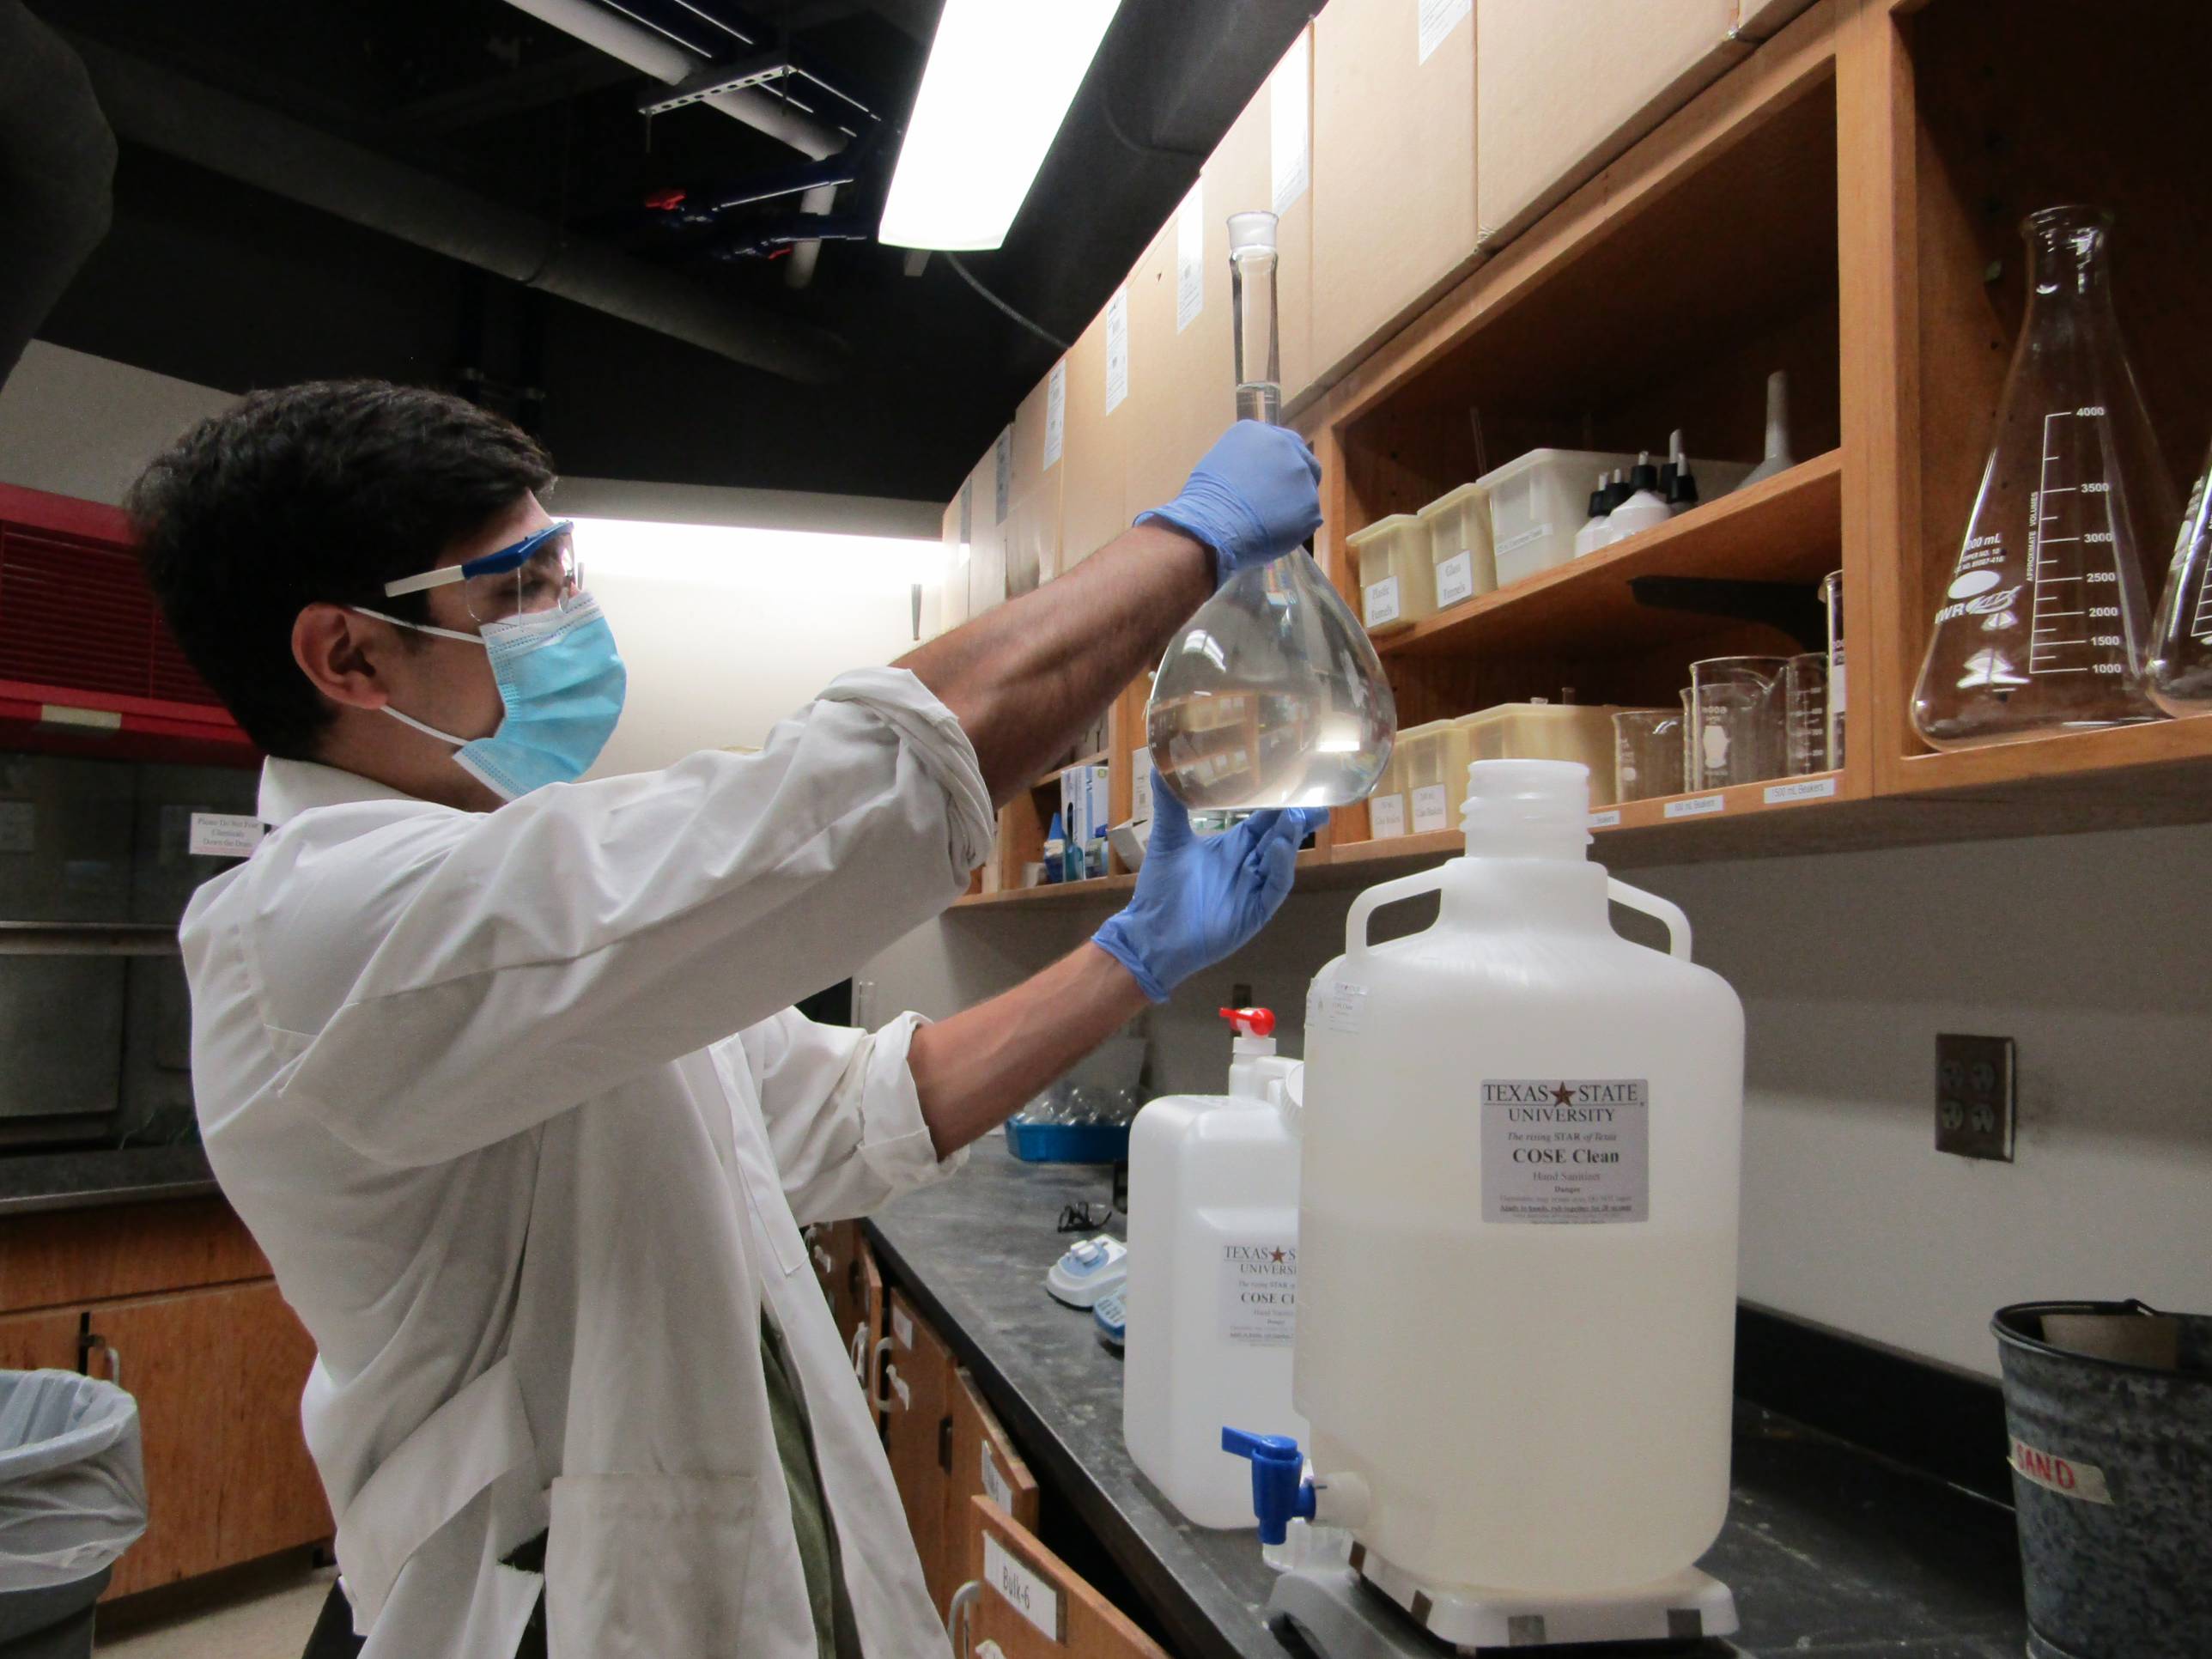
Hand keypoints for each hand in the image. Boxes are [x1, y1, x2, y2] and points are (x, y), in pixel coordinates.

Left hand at [1090, 779, 1320, 1002]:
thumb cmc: (1161, 887)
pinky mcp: (1254, 912)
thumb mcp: (1168, 838)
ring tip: (1295, 816)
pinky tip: (1277, 847)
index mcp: (1232, 846)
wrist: (1152, 933)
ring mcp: (1253, 889)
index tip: (1298, 782)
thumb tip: (1160, 764)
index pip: (1263, 820)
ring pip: (1280, 860)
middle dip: (1298, 819)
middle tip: (1317, 801)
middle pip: (1280, 837)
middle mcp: (1247, 864)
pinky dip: (1279, 868)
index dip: (1280, 803)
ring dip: (1289, 839)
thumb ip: (1170, 803)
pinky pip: (1274, 888)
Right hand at [1134, 422, 1321, 583]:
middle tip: (1283, 501)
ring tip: (1271, 522)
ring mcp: (1301, 474)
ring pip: (1307, 491)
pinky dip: (1295, 527)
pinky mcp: (1311, 504)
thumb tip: (1256, 475)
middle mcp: (1285, 444)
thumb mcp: (1222, 463)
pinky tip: (1274, 534)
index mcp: (1258, 432)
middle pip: (1303, 460)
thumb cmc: (1206, 500)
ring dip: (1295, 504)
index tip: (1275, 480)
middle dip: (1296, 479)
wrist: (1213, 526)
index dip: (1280, 463)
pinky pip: (1307, 517)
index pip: (1283, 443)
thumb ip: (1247, 461)